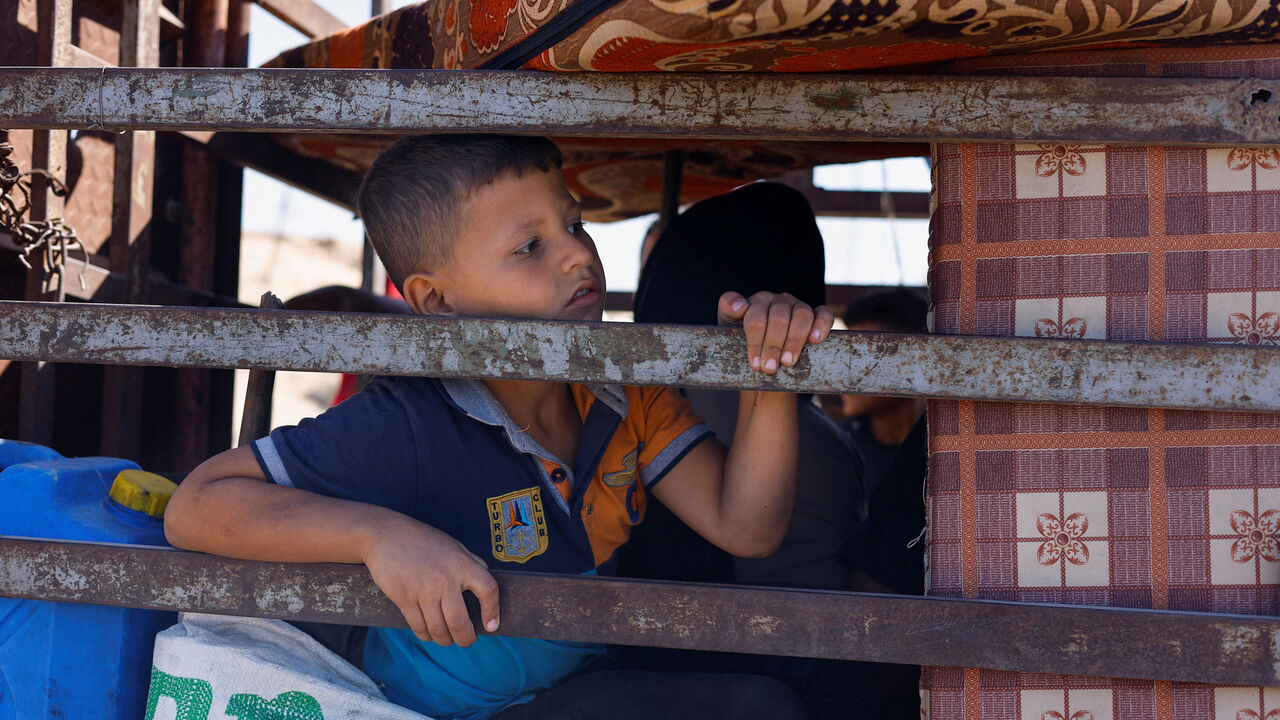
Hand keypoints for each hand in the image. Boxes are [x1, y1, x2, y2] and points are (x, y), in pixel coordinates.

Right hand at [362, 516, 499, 646]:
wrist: (385, 535)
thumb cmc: (424, 541)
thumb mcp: (454, 546)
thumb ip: (472, 564)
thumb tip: (487, 587)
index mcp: (462, 563)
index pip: (488, 590)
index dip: (493, 611)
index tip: (491, 626)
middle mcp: (445, 578)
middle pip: (460, 622)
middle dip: (466, 639)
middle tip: (467, 640)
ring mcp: (423, 590)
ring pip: (438, 630)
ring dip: (445, 640)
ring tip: (447, 638)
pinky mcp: (404, 598)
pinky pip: (419, 627)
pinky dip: (426, 636)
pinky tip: (430, 633)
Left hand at [718, 291, 833, 374]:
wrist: (762, 359)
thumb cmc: (742, 343)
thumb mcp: (728, 330)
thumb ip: (727, 311)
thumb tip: (740, 306)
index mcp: (756, 303)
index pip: (756, 316)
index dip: (755, 341)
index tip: (754, 363)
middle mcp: (777, 300)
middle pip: (778, 318)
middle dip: (773, 346)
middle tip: (769, 369)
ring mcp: (797, 305)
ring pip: (801, 315)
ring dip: (795, 340)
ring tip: (787, 362)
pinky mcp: (815, 314)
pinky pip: (824, 314)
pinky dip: (821, 325)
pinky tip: (815, 340)